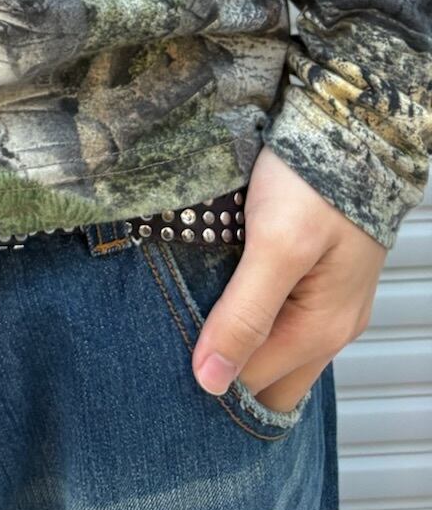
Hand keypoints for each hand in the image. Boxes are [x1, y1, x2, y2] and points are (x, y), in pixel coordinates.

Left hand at [191, 146, 386, 412]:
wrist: (348, 125)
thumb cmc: (314, 183)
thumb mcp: (276, 246)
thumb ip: (245, 313)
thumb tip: (210, 380)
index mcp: (320, 332)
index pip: (253, 384)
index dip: (208, 372)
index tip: (161, 349)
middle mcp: (331, 327)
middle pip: (270, 377)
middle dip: (225, 369)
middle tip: (169, 337)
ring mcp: (328, 301)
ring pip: (275, 346)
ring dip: (236, 339)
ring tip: (186, 311)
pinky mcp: (318, 274)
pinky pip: (281, 314)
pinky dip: (250, 314)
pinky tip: (218, 290)